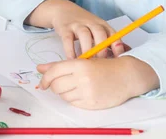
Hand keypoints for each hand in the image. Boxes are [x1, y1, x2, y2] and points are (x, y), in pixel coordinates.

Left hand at [37, 56, 158, 109]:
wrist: (126, 76)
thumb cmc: (103, 66)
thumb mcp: (82, 61)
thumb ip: (59, 65)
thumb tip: (39, 68)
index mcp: (79, 64)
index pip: (54, 72)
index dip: (45, 78)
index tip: (43, 83)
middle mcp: (82, 78)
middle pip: (56, 86)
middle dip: (54, 86)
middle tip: (61, 83)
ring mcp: (87, 92)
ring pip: (63, 96)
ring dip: (64, 92)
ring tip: (74, 86)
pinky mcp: (92, 103)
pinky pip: (73, 103)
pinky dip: (73, 99)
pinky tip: (81, 92)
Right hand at [42, 0, 124, 58]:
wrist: (62, 9)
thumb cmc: (82, 22)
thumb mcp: (97, 28)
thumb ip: (109, 40)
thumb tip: (127, 52)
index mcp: (102, 25)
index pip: (113, 34)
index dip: (117, 46)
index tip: (118, 58)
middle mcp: (91, 23)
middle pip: (100, 33)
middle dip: (102, 49)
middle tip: (100, 63)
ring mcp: (77, 25)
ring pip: (84, 35)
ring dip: (86, 50)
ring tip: (86, 63)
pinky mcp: (65, 28)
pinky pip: (68, 39)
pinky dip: (70, 50)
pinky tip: (72, 60)